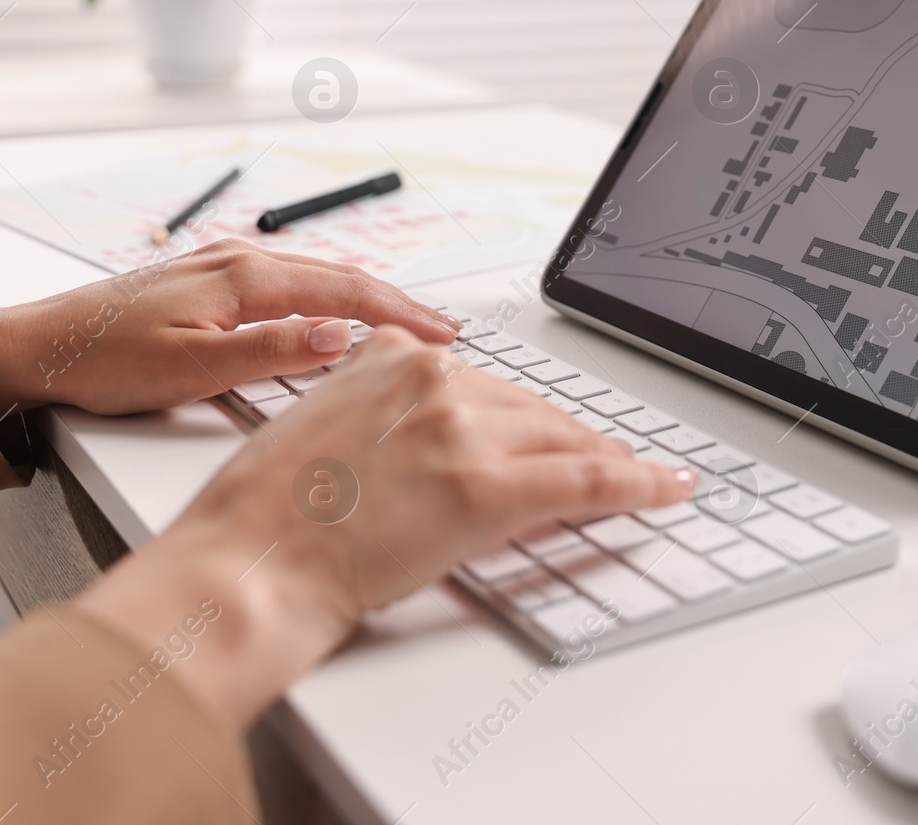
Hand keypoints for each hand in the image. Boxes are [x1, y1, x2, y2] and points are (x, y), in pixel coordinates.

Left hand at [0, 239, 459, 417]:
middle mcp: (237, 262)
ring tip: (402, 323)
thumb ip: (271, 351)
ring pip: (314, 275)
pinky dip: (326, 294)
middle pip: (339, 276)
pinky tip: (330, 312)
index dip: (401, 315)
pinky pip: (286, 280)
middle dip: (395, 302)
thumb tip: (340, 335)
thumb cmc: (102, 362)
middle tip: (442, 332)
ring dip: (364, 297)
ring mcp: (221, 265)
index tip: (443, 336)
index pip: (346, 293)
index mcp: (243, 280)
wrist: (33, 347)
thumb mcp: (191, 370)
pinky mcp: (205, 280)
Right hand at [74, 327, 694, 728]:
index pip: (482, 381)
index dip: (518, 415)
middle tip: (599, 461)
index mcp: (388, 355)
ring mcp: (463, 430)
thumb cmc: (261, 511)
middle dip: (564, 440)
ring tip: (643, 477)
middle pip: (529, 410)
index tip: (539, 427)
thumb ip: (375, 414)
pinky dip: (638, 485)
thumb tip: (416, 442)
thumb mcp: (318, 429)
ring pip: (564, 441)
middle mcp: (433, 379)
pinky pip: (587, 481)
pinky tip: (669, 489)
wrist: (248, 562)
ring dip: (607, 461)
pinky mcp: (488, 488)